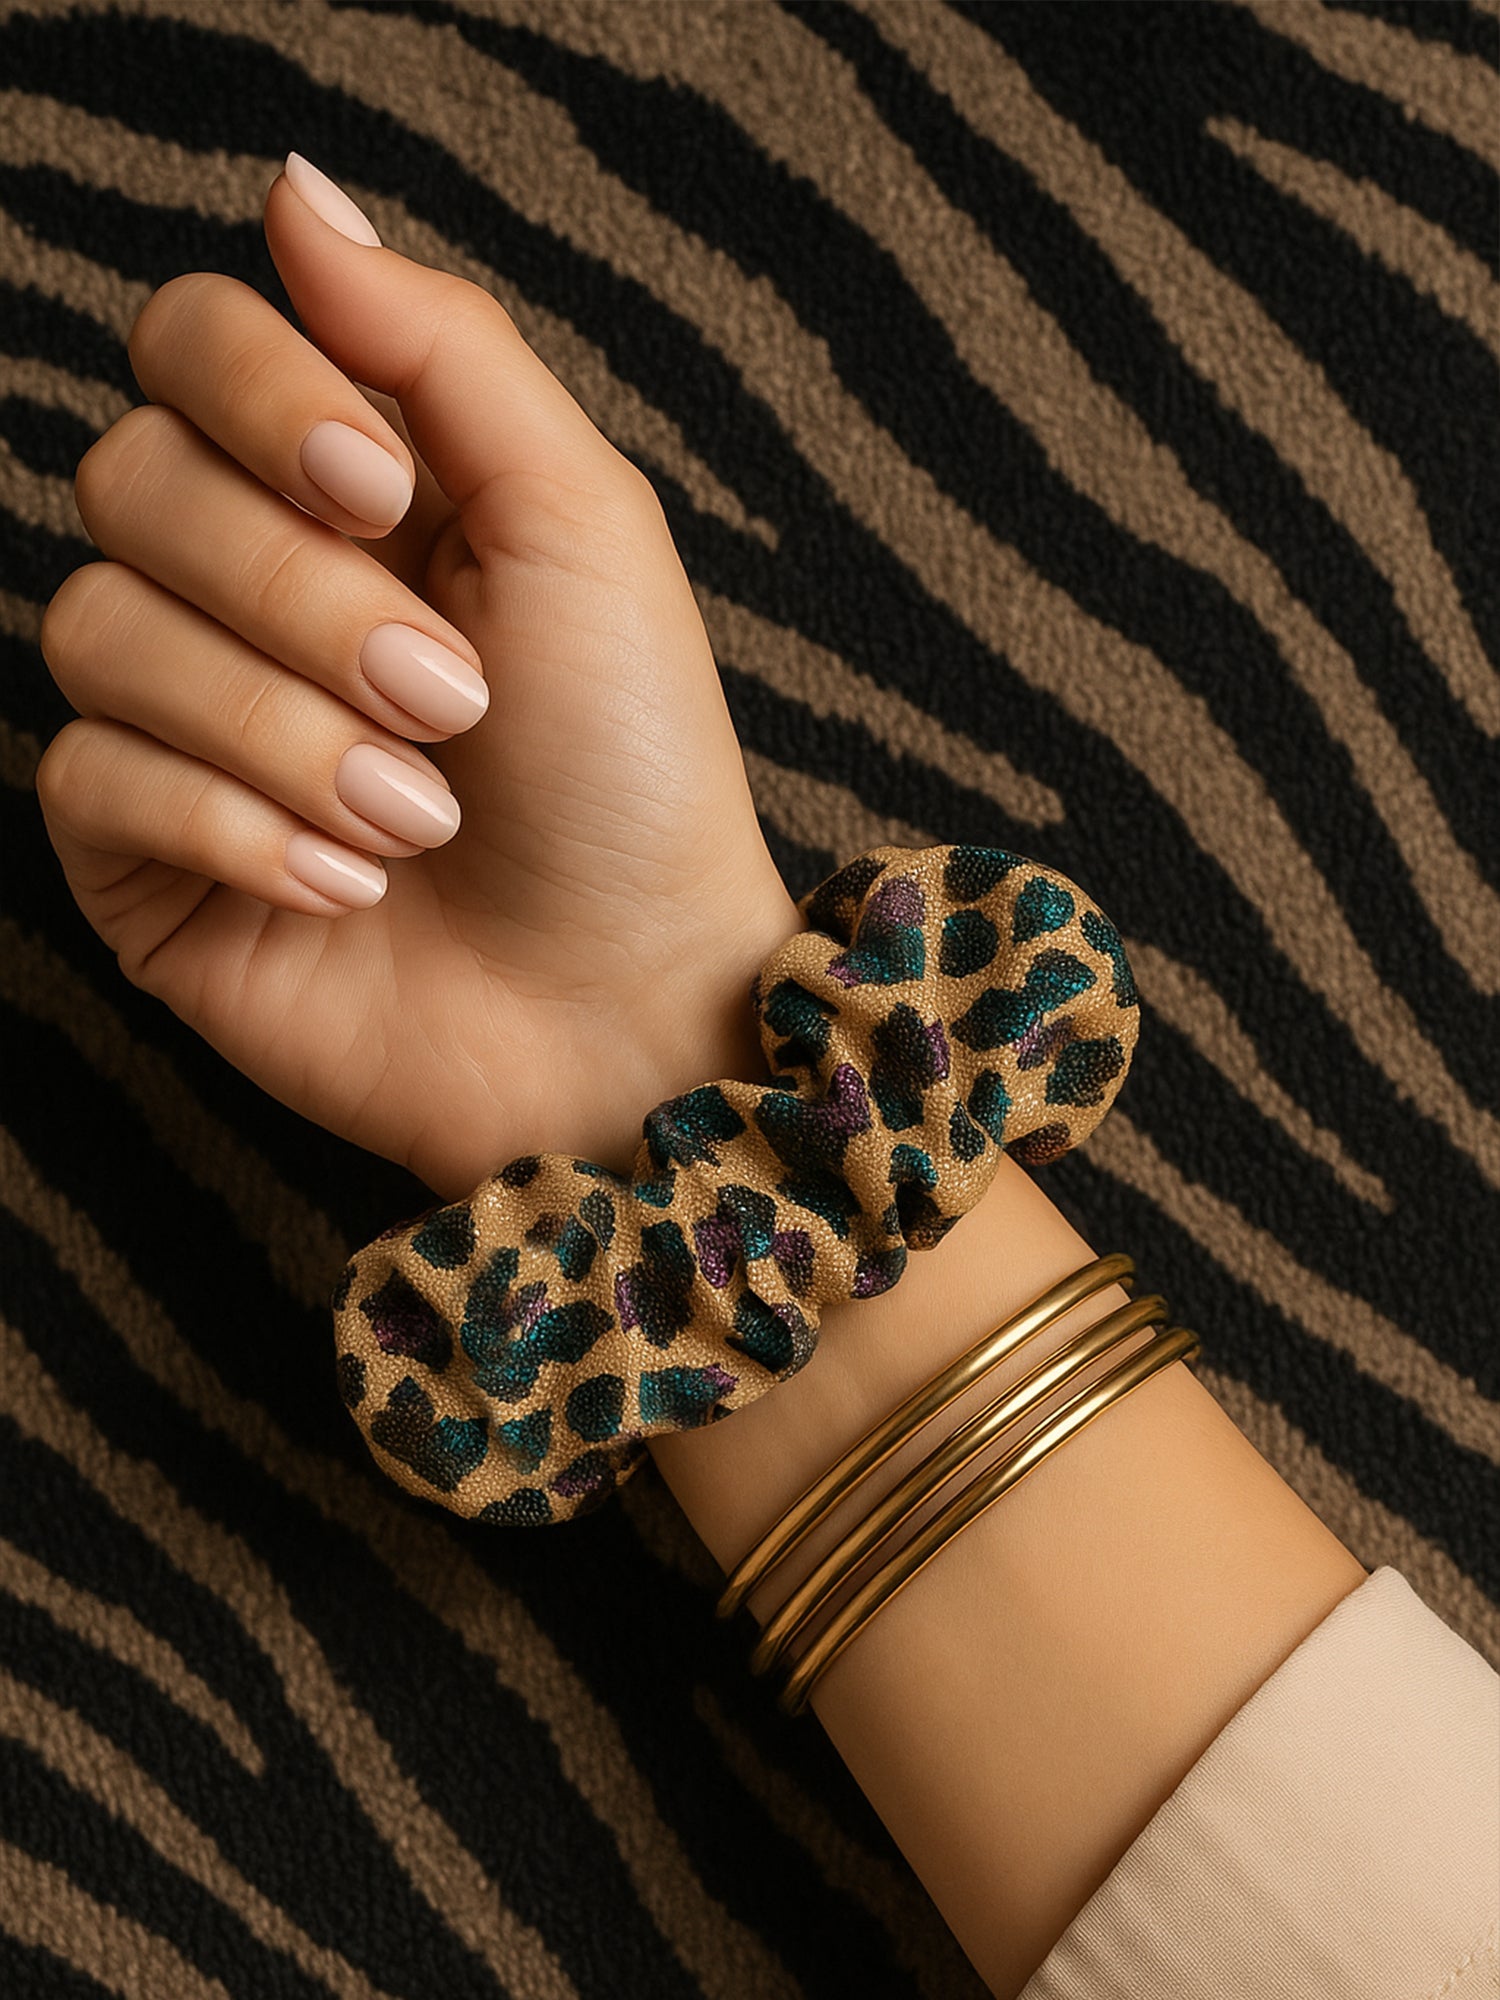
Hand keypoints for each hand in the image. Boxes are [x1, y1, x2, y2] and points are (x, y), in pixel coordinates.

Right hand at [35, 155, 799, 1202]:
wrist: (628, 1005)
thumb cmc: (631, 774)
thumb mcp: (579, 526)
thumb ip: (440, 349)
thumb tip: (295, 192)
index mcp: (350, 494)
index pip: (190, 343)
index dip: (255, 392)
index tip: (380, 488)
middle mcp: (248, 590)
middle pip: (131, 479)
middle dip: (300, 597)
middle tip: (447, 697)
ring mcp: (186, 725)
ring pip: (98, 629)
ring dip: (283, 728)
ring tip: (417, 816)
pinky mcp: (145, 857)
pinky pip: (88, 776)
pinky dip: (233, 828)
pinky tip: (346, 886)